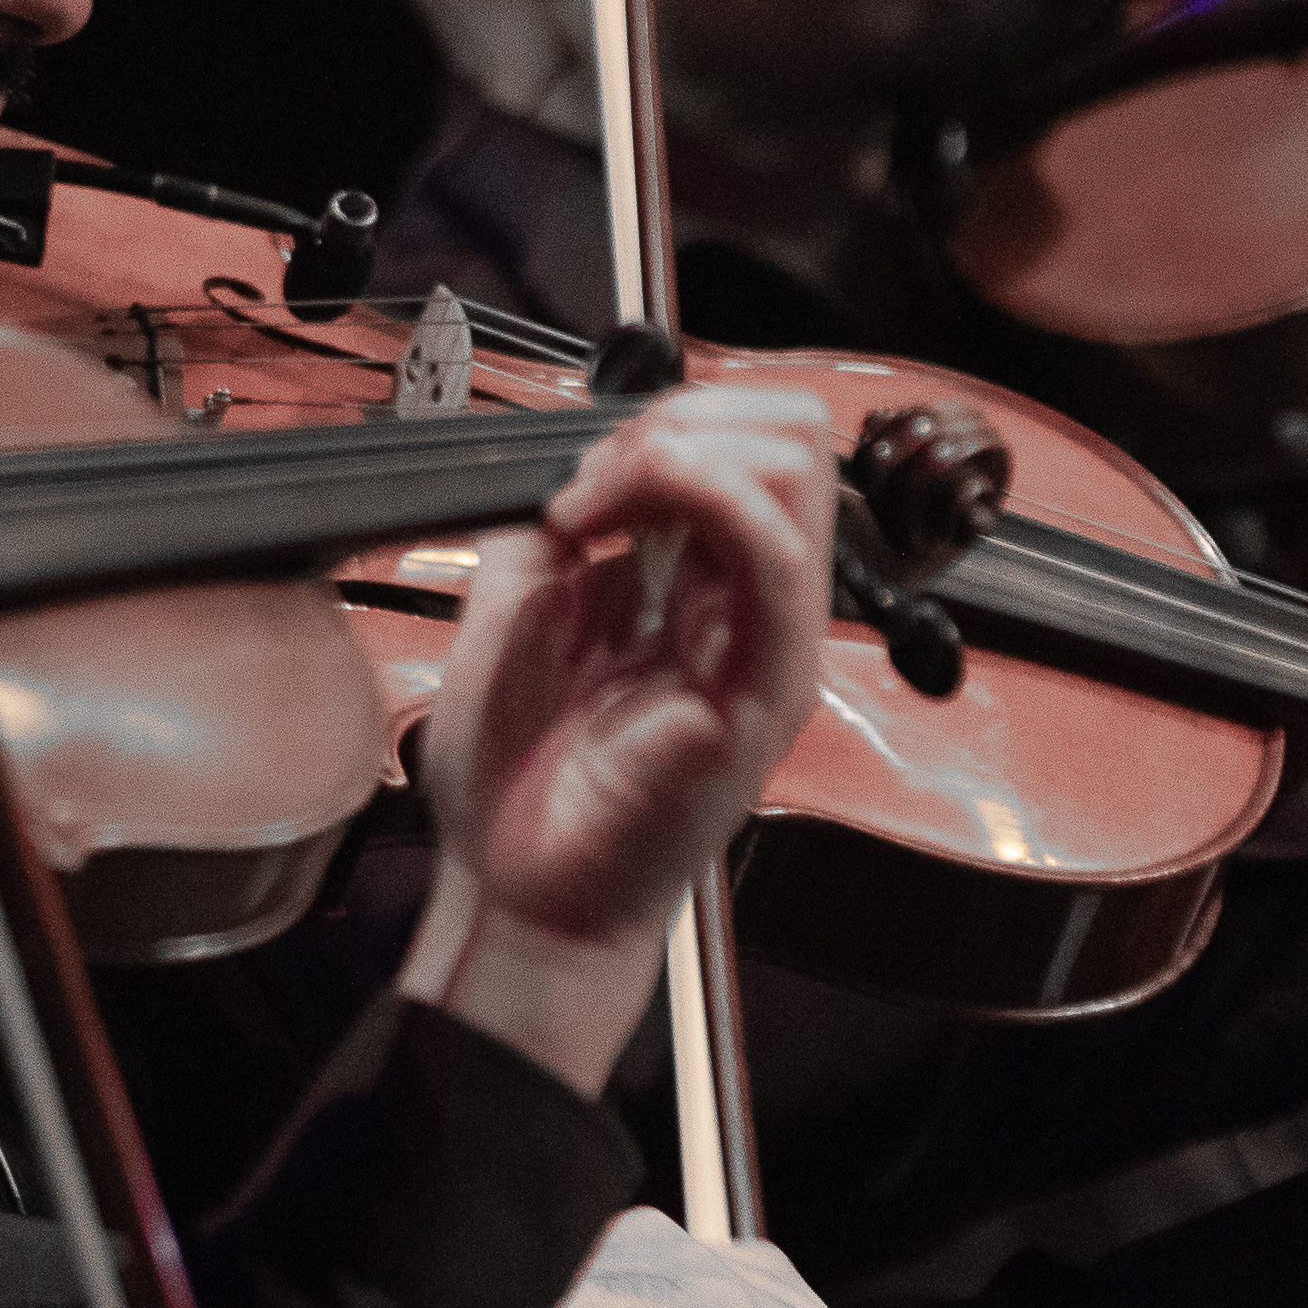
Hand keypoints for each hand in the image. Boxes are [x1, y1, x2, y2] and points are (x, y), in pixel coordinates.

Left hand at [406, 384, 841, 1090]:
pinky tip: (610, 519)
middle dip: (684, 418)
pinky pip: (777, 569)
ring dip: (678, 450)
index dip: (675, 415)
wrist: (513, 892)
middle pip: (794, 443)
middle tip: (593, 480)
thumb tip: (564, 460)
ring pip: (795, 476)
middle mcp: (755, 614)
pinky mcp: (760, 699)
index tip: (582, 467)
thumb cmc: (519, 783)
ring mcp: (767, 653)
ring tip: (594, 500)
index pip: (757, 446)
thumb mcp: (515, 611)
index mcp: (712, 591)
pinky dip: (699, 501)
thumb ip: (552, 528)